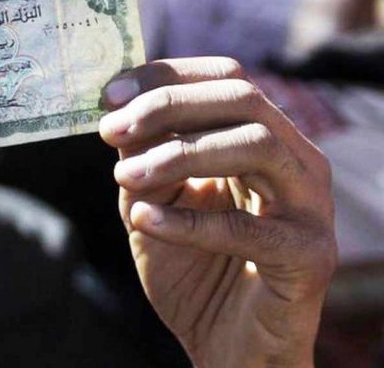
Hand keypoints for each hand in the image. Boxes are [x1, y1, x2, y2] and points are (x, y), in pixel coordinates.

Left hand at [99, 58, 336, 366]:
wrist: (226, 345)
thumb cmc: (192, 269)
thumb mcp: (154, 203)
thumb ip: (142, 160)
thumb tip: (116, 113)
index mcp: (262, 140)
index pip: (225, 80)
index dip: (166, 77)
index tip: (109, 94)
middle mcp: (295, 161)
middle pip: (243, 100)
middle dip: (168, 106)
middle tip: (110, 130)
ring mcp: (308, 206)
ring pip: (256, 146)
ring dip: (178, 155)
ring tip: (125, 177)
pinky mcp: (306, 256)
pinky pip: (248, 228)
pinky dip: (190, 222)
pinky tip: (145, 220)